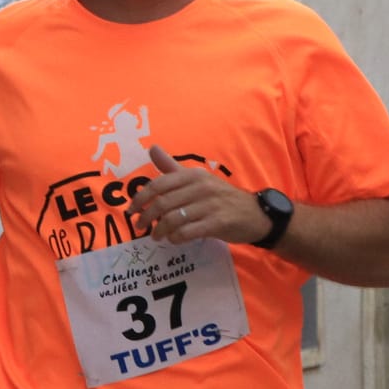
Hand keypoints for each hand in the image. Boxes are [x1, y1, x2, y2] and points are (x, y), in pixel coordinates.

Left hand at [129, 145, 271, 246]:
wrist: (256, 214)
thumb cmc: (221, 198)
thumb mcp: (198, 179)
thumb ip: (172, 168)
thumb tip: (152, 148)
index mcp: (193, 175)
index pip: (159, 184)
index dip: (141, 198)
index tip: (132, 210)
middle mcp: (201, 187)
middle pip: (163, 203)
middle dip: (146, 217)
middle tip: (139, 226)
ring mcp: (210, 205)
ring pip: (173, 219)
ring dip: (160, 230)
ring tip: (156, 236)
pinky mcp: (217, 223)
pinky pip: (188, 232)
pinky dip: (176, 238)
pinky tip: (174, 239)